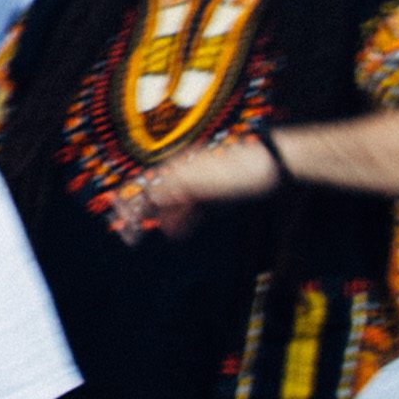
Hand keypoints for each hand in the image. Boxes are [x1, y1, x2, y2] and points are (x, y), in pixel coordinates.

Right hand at [108, 138, 280, 242]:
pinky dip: (181, 219)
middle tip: (130, 235)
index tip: (121, 222)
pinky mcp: (213, 189)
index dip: (128, 201)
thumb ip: (171, 185)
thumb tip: (147, 196)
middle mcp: (184, 170)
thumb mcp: (202, 177)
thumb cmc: (241, 166)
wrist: (276, 162)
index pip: (144, 183)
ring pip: (171, 201)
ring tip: (154, 235)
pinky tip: (178, 231)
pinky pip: (190, 206)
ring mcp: (199, 180)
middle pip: (154, 192)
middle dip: (140, 213)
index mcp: (177, 164)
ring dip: (160, 219)